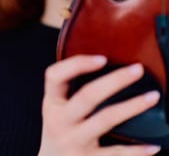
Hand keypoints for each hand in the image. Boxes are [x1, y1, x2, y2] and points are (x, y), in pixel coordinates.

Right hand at [38, 55, 160, 155]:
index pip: (55, 76)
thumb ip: (71, 89)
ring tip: (153, 96)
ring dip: (132, 106)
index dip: (77, 64)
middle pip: (87, 96)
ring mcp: (73, 142)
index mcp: (51, 103)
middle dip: (115, 81)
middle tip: (138, 69)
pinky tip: (153, 146)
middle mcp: (59, 122)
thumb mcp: (56, 107)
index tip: (102, 58)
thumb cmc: (59, 127)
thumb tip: (103, 62)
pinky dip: (136, 151)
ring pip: (105, 119)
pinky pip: (115, 154)